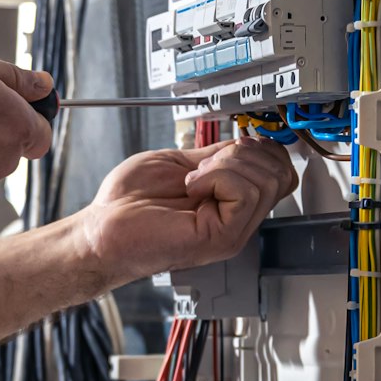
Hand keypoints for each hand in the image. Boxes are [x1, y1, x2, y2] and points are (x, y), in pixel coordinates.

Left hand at [76, 135, 297, 282]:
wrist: (101, 229)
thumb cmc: (127, 204)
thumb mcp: (181, 164)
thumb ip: (216, 157)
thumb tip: (244, 142)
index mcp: (229, 202)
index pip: (279, 170)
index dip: (260, 147)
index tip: (225, 147)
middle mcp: (236, 219)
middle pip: (279, 173)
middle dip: (243, 152)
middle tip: (203, 166)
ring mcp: (232, 231)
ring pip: (265, 180)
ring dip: (225, 165)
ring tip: (193, 179)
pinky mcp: (222, 238)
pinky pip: (245, 194)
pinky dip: (217, 178)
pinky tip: (191, 188)